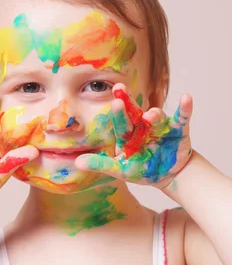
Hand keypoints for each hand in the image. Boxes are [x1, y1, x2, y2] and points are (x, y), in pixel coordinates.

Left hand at [75, 83, 192, 188]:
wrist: (168, 176)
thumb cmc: (142, 170)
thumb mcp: (121, 170)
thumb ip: (100, 165)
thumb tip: (77, 163)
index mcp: (127, 134)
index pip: (120, 122)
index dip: (117, 112)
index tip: (114, 101)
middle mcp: (142, 126)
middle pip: (134, 112)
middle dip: (127, 101)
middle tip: (119, 89)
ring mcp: (160, 127)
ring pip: (157, 117)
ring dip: (155, 114)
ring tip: (151, 115)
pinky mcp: (178, 130)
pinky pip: (182, 118)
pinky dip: (185, 108)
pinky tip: (187, 98)